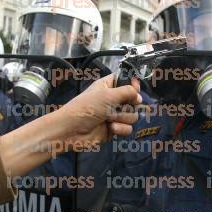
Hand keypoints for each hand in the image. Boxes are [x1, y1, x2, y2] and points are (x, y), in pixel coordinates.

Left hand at [0, 74, 140, 177]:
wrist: (72, 130)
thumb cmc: (87, 108)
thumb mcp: (107, 95)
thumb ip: (127, 92)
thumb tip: (139, 97)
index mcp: (108, 86)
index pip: (126, 81)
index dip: (133, 84)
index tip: (135, 88)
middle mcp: (112, 100)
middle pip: (133, 101)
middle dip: (128, 105)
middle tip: (118, 107)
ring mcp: (114, 116)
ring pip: (132, 116)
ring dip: (123, 118)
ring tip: (109, 119)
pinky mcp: (114, 130)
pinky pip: (128, 129)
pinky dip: (121, 129)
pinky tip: (111, 128)